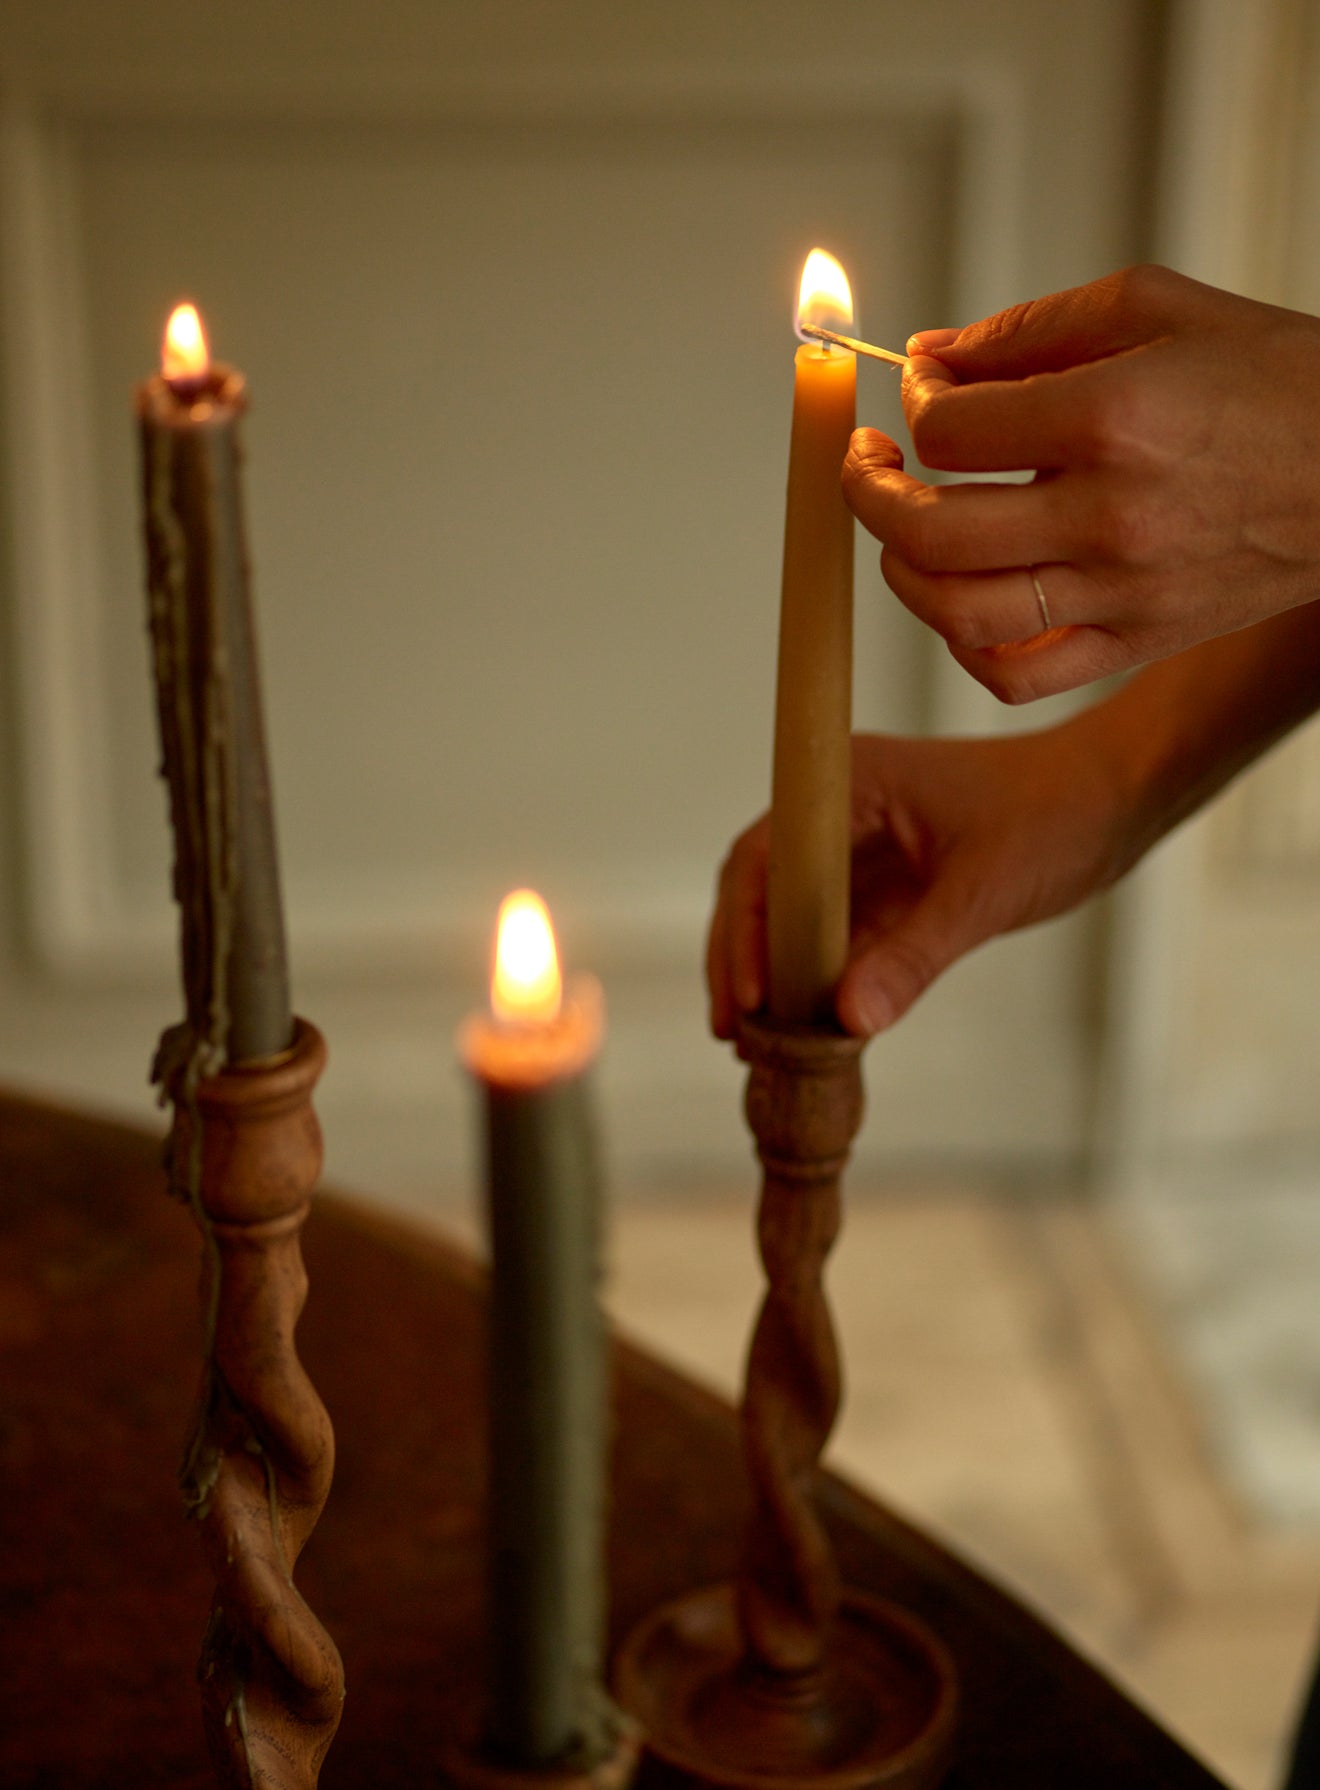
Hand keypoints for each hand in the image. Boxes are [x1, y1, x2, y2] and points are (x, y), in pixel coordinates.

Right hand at [707, 721, 1138, 1039]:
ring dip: (776, 978)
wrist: (1116, 799)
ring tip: (755, 1046)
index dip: (745, 926)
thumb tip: (848, 1023)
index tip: (747, 993)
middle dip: (743, 961)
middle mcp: (842, 814)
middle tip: (732, 1034)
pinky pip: (839, 939)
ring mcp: (862, 851)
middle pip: (763, 889)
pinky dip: (822, 982)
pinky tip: (810, 1033)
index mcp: (851, 784)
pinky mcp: (890, 888)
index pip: (766, 856)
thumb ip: (915, 958)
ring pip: (794, 920)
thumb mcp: (983, 892)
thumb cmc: (1055, 815)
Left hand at [842, 265, 1319, 701]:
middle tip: (868, 462)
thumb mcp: (1157, 308)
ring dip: (900, 570)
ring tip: (902, 529)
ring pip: (958, 613)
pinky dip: (964, 648)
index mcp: (1113, 419)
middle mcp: (1110, 516)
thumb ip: (1028, 330)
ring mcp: (1122, 591)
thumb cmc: (1276, 379)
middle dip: (870, 492)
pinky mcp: (1137, 641)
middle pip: (930, 529)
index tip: (922, 389)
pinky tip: (960, 600)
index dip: (914, 406)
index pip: (950, 431)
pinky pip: (1016, 677)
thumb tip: (929, 358)